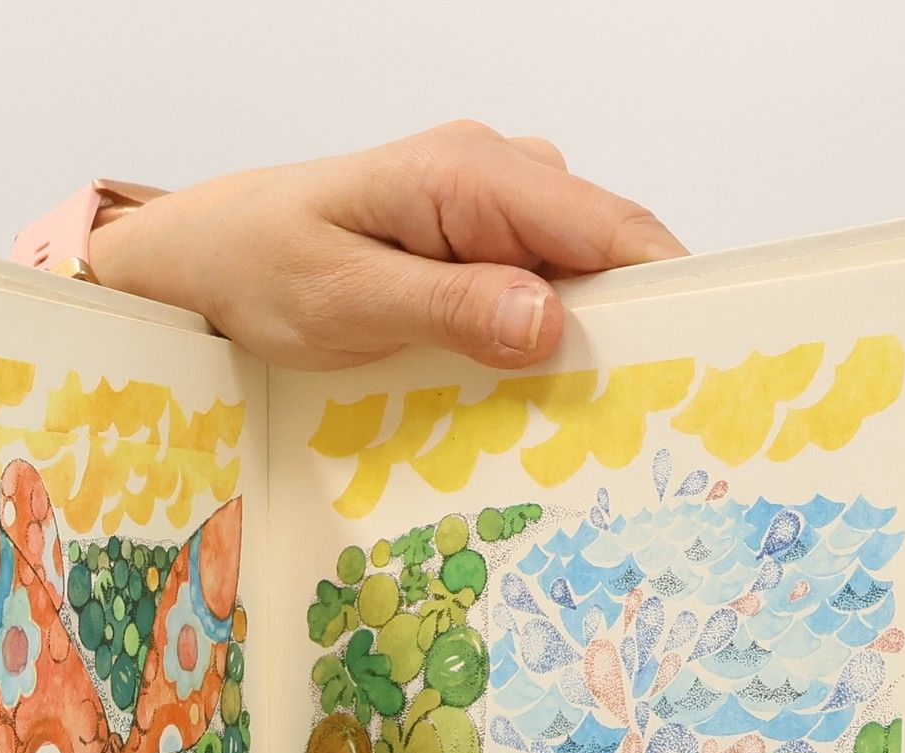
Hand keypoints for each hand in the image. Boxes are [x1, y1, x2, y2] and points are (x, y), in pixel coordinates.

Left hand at [89, 121, 685, 369]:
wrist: (204, 257)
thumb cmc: (260, 267)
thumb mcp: (348, 299)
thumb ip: (451, 307)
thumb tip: (550, 320)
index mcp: (471, 174)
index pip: (609, 227)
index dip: (668, 292)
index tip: (700, 367)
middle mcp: (497, 176)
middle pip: (607, 253)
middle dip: (635, 329)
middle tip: (654, 422)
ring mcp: (491, 209)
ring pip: (579, 277)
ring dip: (592, 344)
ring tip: (606, 426)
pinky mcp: (477, 246)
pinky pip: (541, 289)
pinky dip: (552, 342)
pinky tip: (548, 399)